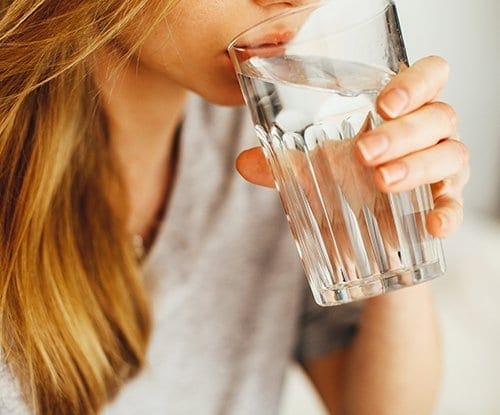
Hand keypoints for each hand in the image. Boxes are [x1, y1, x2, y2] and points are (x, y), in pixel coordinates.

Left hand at [236, 55, 468, 238]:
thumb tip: (244, 162)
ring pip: (451, 154)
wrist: (363, 229)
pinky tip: (432, 225)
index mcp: (401, 110)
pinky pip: (456, 204)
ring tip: (381, 182)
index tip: (383, 103)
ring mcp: (442, 167)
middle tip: (364, 152)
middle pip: (438, 115)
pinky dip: (449, 212)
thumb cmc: (345, 183)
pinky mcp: (444, 202)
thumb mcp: (314, 169)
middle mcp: (429, 132)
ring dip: (418, 166)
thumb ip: (281, 164)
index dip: (415, 82)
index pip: (429, 76)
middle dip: (402, 132)